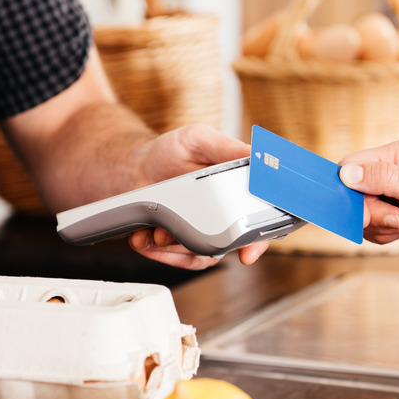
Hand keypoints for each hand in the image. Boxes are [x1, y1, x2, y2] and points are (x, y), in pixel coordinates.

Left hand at [129, 124, 268, 268]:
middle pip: (232, 246)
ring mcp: (205, 232)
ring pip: (203, 256)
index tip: (248, 251)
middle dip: (210, 249)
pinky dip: (161, 252)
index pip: (261, 220)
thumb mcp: (198, 138)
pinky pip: (180, 260)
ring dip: (178, 247)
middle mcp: (227, 216)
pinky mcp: (183, 244)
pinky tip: (146, 238)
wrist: (137, 167)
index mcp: (239, 191)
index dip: (259, 239)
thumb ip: (225, 146)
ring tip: (159, 230)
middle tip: (186, 239)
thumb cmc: (171, 151)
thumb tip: (255, 155)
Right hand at [338, 141, 398, 258]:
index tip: (355, 207)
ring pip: (363, 216)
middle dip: (371, 213)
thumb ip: (382, 179)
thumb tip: (346, 174)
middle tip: (397, 218)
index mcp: (395, 156)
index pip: (351, 167)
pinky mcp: (397, 219)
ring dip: (381, 226)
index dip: (347, 188)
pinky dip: (386, 236)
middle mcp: (391, 175)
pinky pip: (374, 230)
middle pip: (353, 196)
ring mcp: (394, 198)